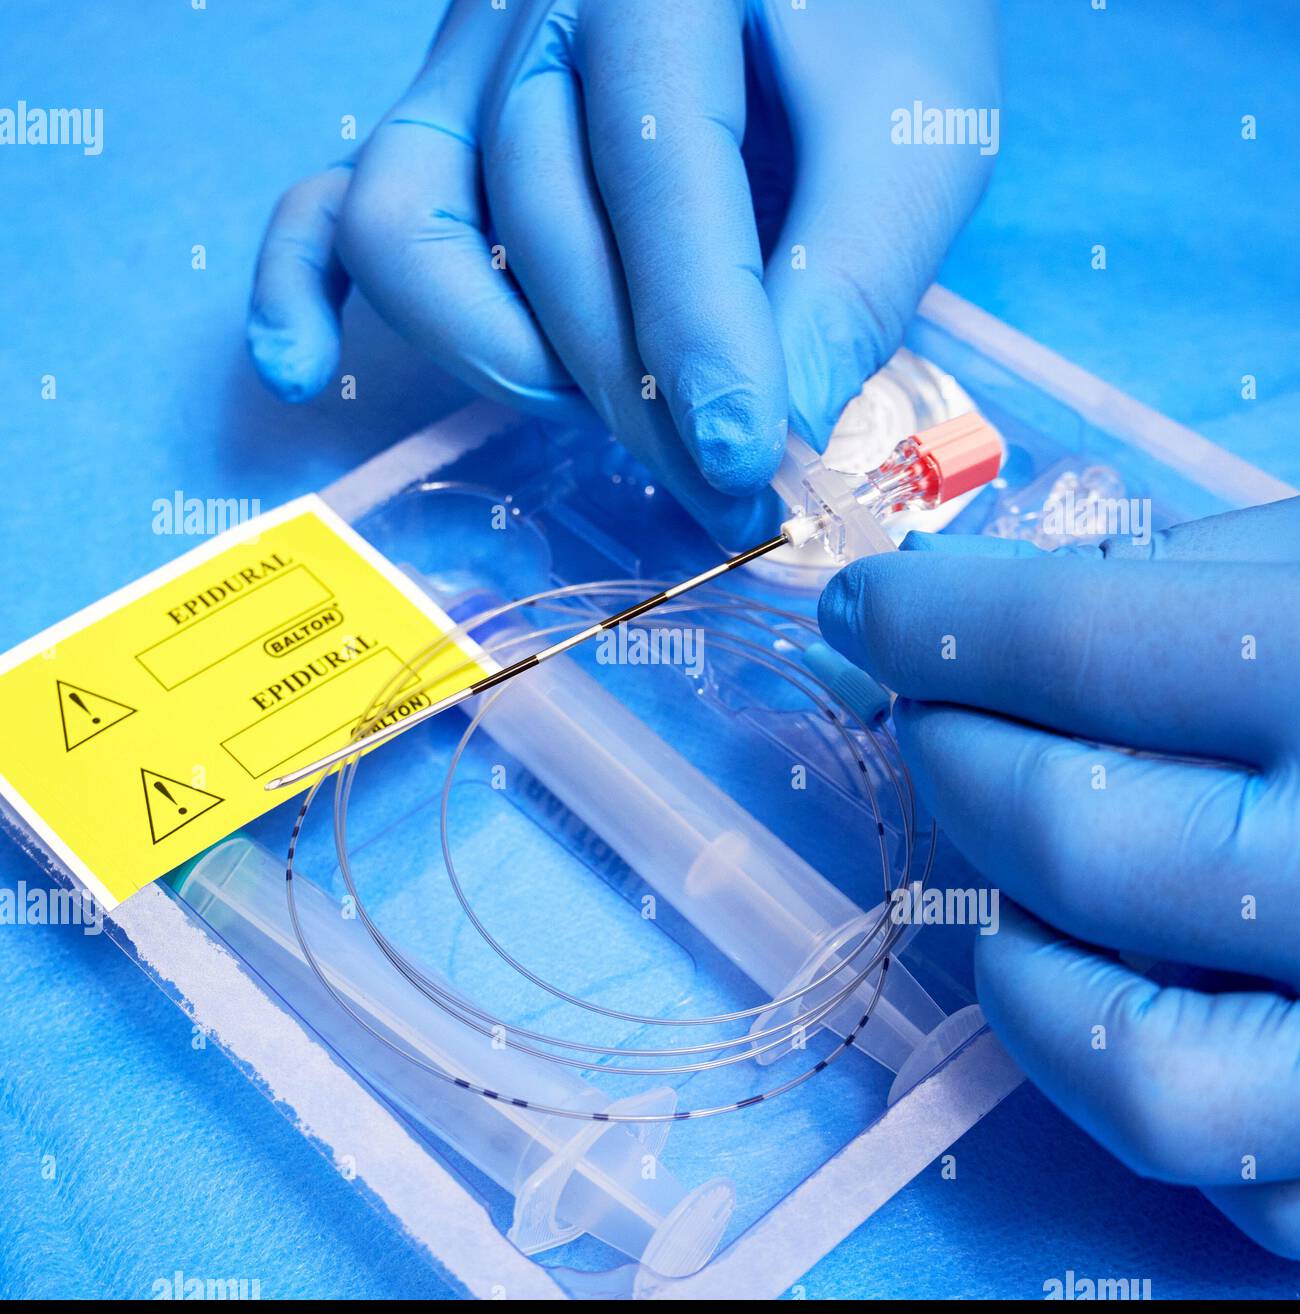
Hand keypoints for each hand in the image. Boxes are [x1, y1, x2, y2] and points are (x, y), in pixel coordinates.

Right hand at [246, 0, 998, 547]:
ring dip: (506, 358)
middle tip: (724, 491)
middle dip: (631, 390)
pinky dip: (302, 288)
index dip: (700, 337)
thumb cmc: (877, 16)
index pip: (656, 171)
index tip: (747, 462)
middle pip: (536, 226)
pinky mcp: (432, 130)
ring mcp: (459, 72)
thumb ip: (857, 264)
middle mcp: (529, 9)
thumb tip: (780, 431)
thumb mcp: (915, 118)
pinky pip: (324, 206)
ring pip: (414, 234)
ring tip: (610, 419)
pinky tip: (299, 366)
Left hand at [819, 499, 1299, 1256]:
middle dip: (954, 762)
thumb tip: (1015, 616)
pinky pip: (1239, 1181)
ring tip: (1002, 900)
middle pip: (1070, 831)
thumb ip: (1218, 584)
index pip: (1076, 639)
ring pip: (1131, 1062)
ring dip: (1022, 971)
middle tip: (928, 723)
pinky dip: (1155, 1097)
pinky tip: (1148, 1007)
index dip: (935, 618)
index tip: (864, 610)